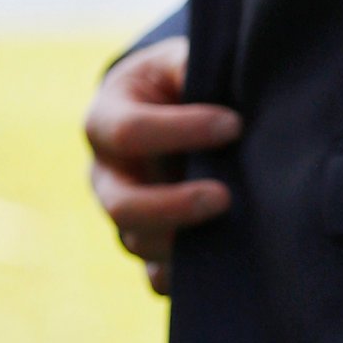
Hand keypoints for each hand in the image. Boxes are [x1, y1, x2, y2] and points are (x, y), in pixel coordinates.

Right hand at [85, 38, 241, 296]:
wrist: (170, 114)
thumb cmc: (178, 83)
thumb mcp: (180, 62)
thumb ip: (193, 65)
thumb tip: (227, 80)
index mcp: (106, 121)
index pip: (129, 132)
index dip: (181, 131)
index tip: (234, 125)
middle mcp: (106, 175)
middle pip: (121, 206)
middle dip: (174, 207)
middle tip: (226, 197)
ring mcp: (124, 216)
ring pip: (140, 244)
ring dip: (186, 244)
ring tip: (236, 231)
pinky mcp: (150, 246)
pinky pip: (156, 277)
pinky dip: (183, 280)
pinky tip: (218, 270)